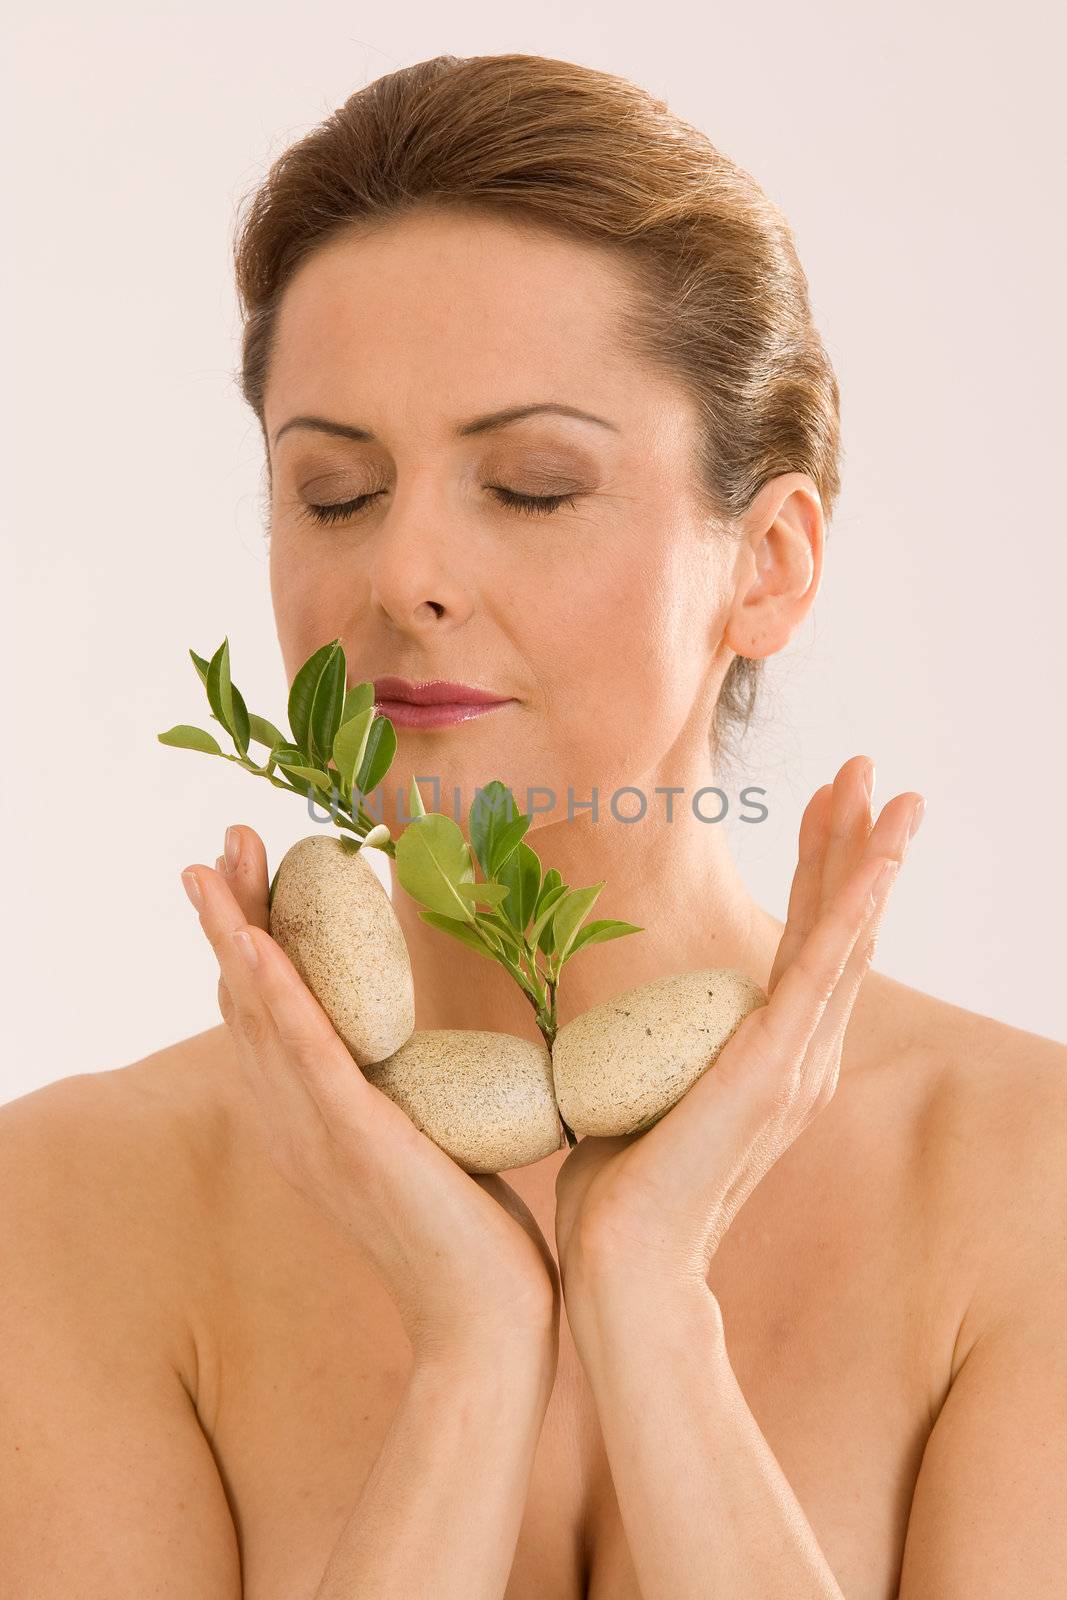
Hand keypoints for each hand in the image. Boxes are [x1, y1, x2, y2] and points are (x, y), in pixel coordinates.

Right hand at [181, 824, 559, 1368]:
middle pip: (244, 1000)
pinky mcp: (352, 1139)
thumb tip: (437, 1045)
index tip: (253, 872)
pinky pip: (304, 1053)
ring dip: (235, 933)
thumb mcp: (425, 1138)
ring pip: (259, 1014)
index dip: (249, 940)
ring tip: (215, 867)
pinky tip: (256, 944)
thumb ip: (409, 1089)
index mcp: (309, 1118)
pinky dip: (275, 994)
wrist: (488, 1318)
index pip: (263, 1012)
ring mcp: (317, 1130)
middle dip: (230, 916)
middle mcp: (295, 1121)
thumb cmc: (469, 1231)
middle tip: (224, 844)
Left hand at [552, 754, 924, 1305]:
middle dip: (854, 843)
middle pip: (840, 928)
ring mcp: (796, 1063)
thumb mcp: (639, 1093)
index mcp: (772, 1060)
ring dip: (866, 856)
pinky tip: (878, 857)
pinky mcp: (776, 1067)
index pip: (807, 947)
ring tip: (888, 787)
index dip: (821, 872)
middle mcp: (800, 1058)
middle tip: (868, 772)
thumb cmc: (618, 1191)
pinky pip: (826, 970)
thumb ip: (654, 1053)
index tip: (823, 808)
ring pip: (845, 937)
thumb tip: (616, 1029)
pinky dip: (856, 907)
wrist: (621, 1262)